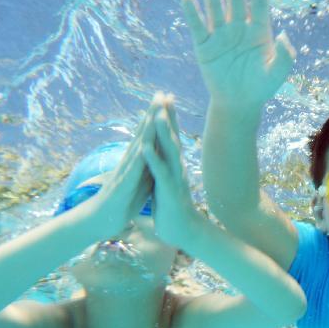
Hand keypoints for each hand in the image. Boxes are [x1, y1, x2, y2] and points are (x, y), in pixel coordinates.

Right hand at [84, 108, 154, 238]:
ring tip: (154, 111)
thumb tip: (156, 150)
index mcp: (138, 159)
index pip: (149, 134)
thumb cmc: (123, 199)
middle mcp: (131, 160)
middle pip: (143, 133)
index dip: (158, 117)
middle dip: (153, 113)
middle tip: (161, 93)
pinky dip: (139, 157)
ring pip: (138, 145)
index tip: (167, 100)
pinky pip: (133, 169)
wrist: (104, 219)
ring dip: (146, 128)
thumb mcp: (141, 177)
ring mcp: (126, 170)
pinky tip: (144, 144)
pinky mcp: (124, 183)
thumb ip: (147, 163)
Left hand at [140, 93, 201, 248]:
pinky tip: (145, 147)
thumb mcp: (166, 184)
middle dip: (167, 116)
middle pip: (171, 137)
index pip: (169, 138)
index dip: (167, 118)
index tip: (164, 99)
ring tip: (157, 114)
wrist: (182, 232)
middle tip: (164, 95)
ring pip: (168, 151)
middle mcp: (176, 168)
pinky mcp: (168, 191)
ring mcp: (173, 178)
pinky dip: (152, 159)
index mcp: (172, 166)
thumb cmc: (172, 209)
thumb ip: (164, 168)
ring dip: (162, 132)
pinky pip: (159, 172)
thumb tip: (161, 157)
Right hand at [181, 0, 294, 110]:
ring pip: (215, 4)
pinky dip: (193, 12)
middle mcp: (239, 27)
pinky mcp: (204, 46)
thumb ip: (285, 55)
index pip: (259, 0)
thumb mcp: (277, 73)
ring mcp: (221, 34)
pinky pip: (198, 25)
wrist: (239, 104)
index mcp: (259, 30)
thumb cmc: (261, 88)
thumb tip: (285, 36)